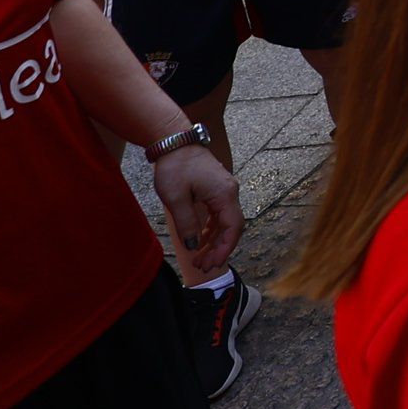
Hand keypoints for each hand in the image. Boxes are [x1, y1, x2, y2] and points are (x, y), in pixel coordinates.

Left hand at [152, 142, 242, 279]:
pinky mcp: (216, 189)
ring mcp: (224, 190)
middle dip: (219, 249)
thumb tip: (194, 246)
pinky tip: (200, 239)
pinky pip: (219, 214)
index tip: (212, 264)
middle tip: (203, 266)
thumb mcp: (176, 198)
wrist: (174, 142)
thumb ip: (187, 224)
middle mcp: (230, 192)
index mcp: (225, 194)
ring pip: (225, 222)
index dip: (225, 249)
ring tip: (199, 258)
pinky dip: (211, 229)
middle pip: (232, 227)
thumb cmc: (175, 167)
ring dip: (214, 241)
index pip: (233, 228)